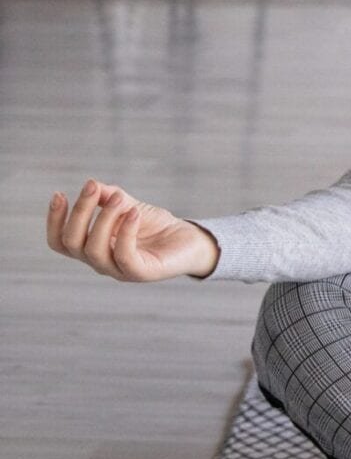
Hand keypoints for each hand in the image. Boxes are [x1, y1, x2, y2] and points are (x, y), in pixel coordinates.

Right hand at [47, 178, 218, 282]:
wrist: (187, 240)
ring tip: (119, 199)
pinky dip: (125, 232)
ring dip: (103, 218)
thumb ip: (109, 196)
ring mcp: (118, 270)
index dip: (54, 220)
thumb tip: (92, 185)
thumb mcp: (127, 205)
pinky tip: (134, 213)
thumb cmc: (154, 225)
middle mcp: (100, 261)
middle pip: (72, 243)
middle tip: (92, 187)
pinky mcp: (140, 273)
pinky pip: (124, 257)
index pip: (60, 242)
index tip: (59, 194)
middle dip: (80, 212)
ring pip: (94, 249)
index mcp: (92, 247)